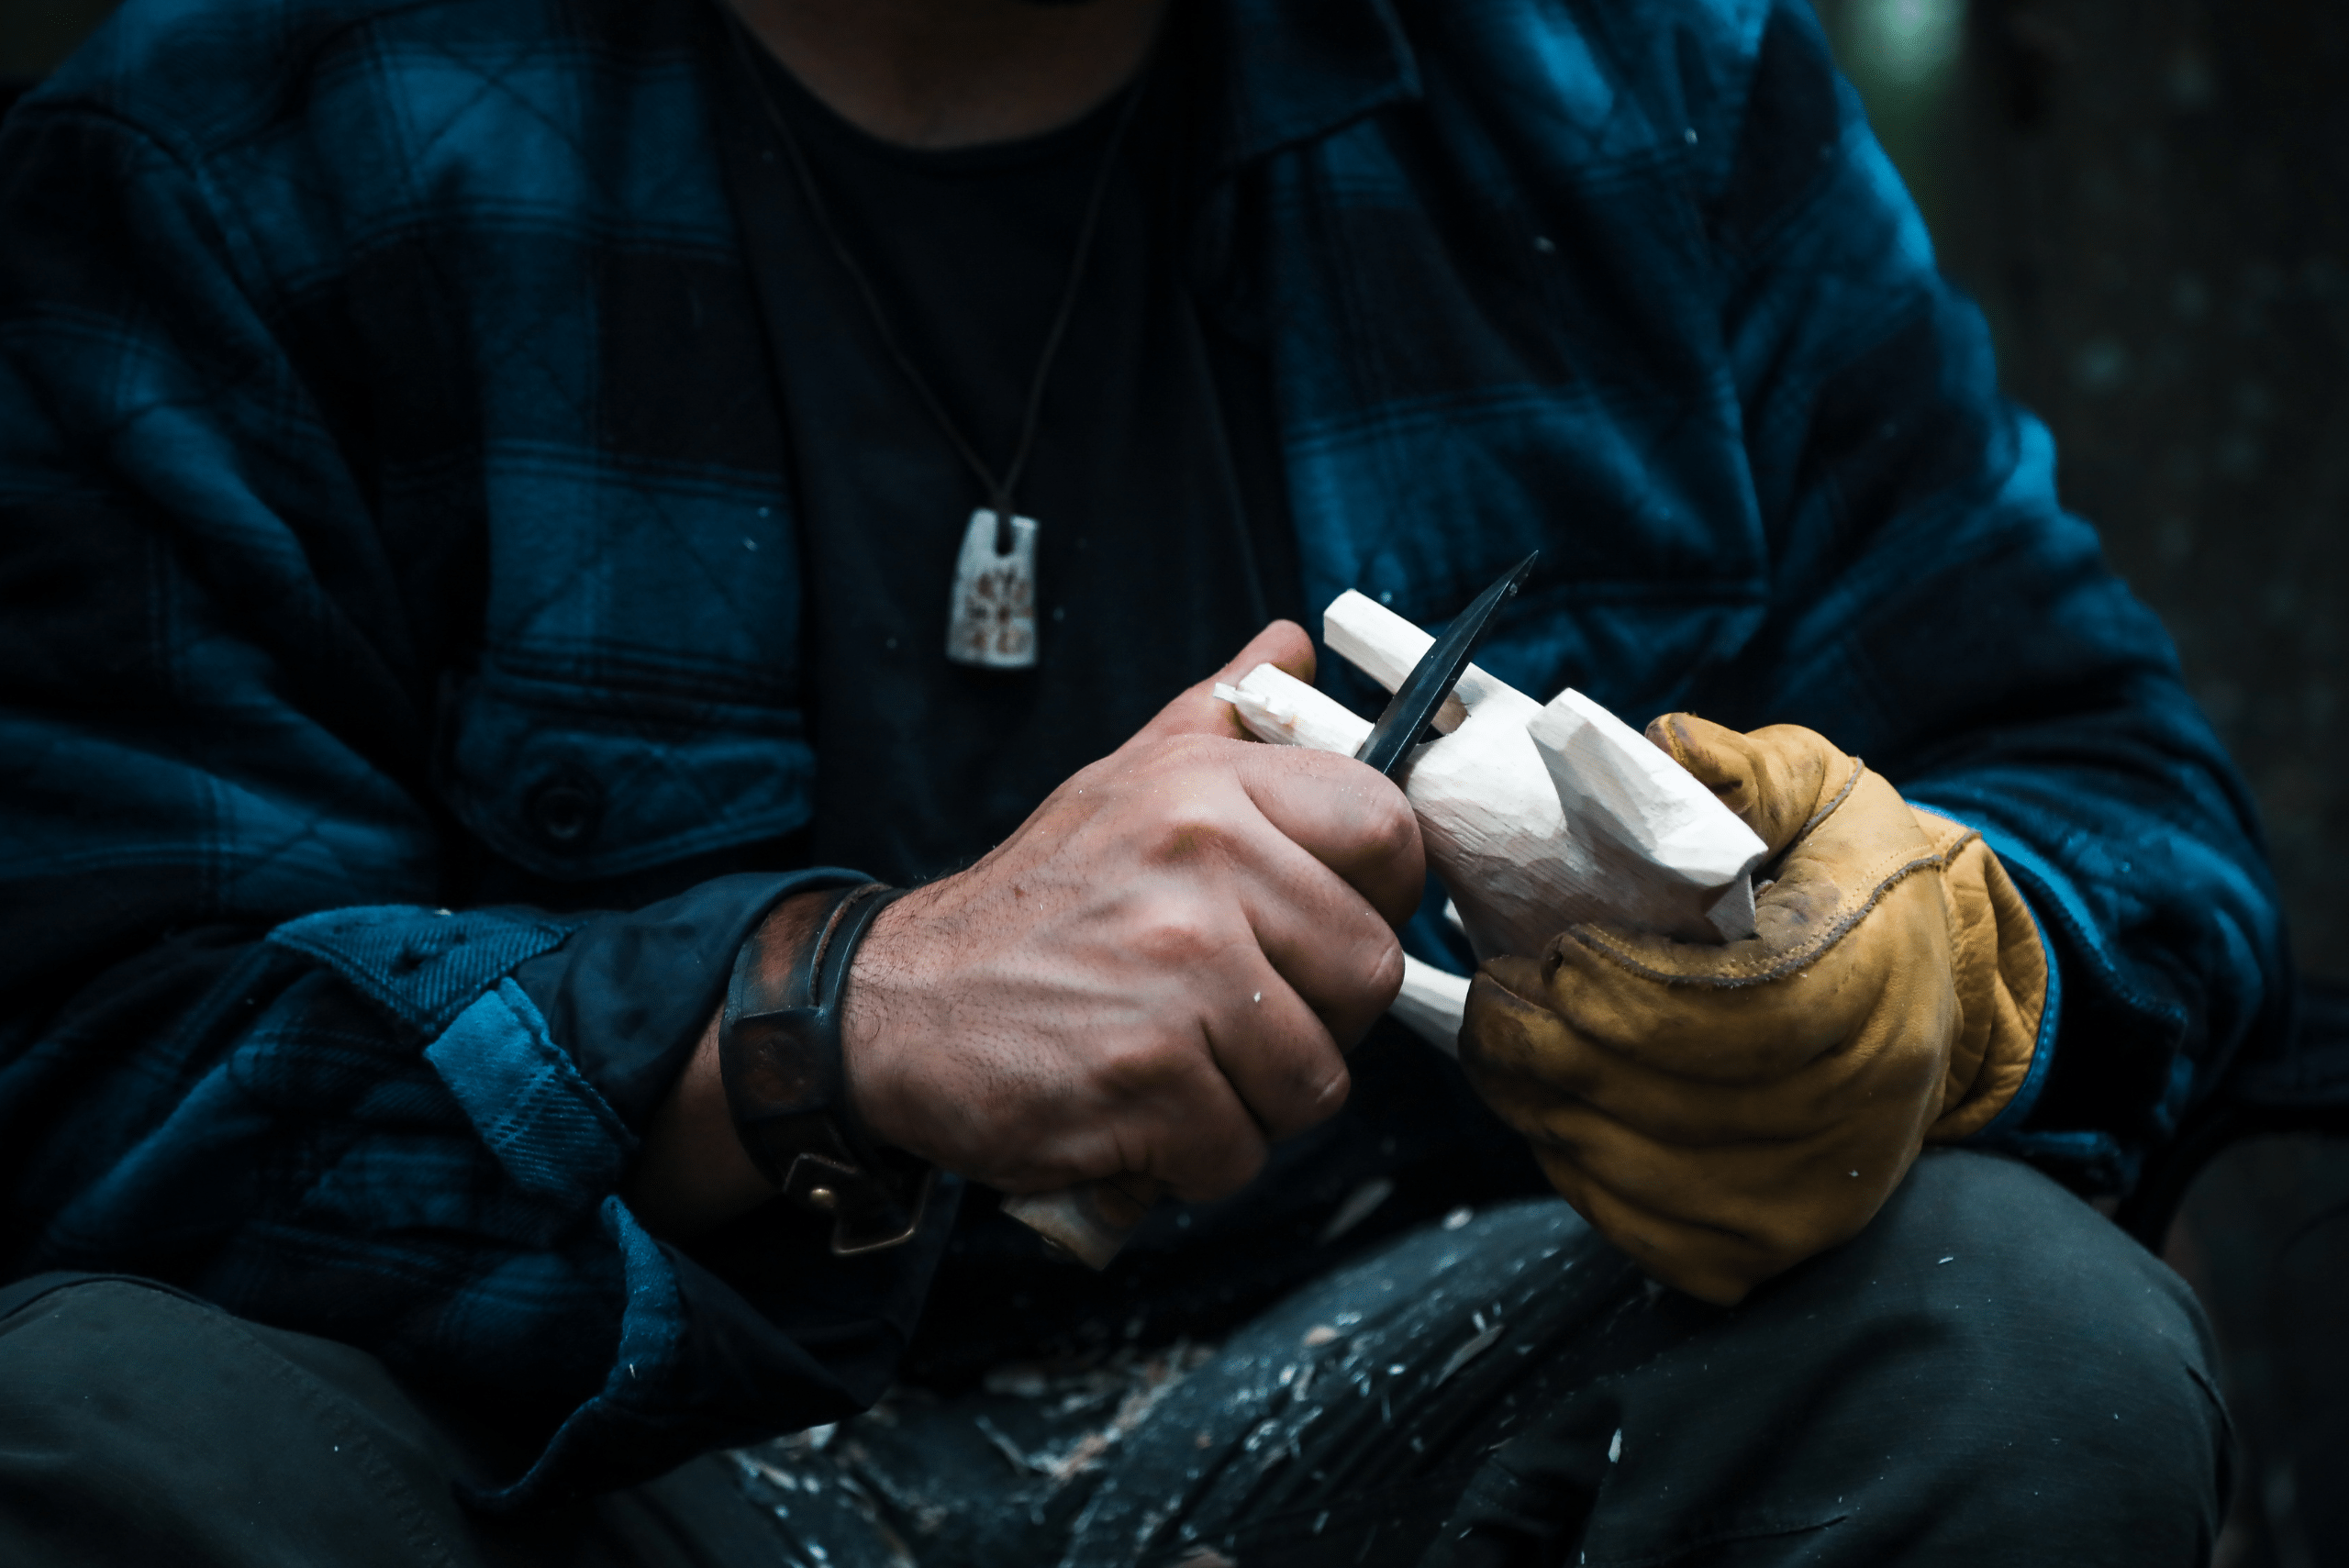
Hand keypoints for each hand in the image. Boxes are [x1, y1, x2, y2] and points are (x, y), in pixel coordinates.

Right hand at [840, 621, 1423, 1202]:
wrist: (893, 1007)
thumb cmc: (1027, 906)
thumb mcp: (1116, 784)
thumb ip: (1214, 716)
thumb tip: (1292, 645)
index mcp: (1208, 788)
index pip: (1388, 831)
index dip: (1379, 898)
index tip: (1327, 930)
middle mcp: (1202, 866)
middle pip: (1369, 974)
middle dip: (1317, 1020)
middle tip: (1235, 1020)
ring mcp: (1179, 974)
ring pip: (1316, 1080)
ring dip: (1255, 1102)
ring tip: (1179, 1067)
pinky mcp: (1149, 1077)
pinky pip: (1242, 1151)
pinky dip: (1194, 1159)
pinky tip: (1138, 1117)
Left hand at [1460, 714, 2047, 1304]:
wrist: (1925, 990)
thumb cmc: (1849, 875)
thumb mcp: (1818, 791)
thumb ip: (1738, 772)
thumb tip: (1662, 747)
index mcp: (1866, 991)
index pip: (1721, 1017)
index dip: (1614, 988)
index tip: (1556, 949)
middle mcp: (1851, 1114)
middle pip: (1651, 1095)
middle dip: (1545, 1038)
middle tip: (1497, 989)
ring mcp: (1804, 1202)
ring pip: (1620, 1165)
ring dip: (1536, 1097)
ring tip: (1509, 1033)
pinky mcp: (1756, 1253)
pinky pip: (1624, 1220)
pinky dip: (1567, 1159)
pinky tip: (1557, 1100)